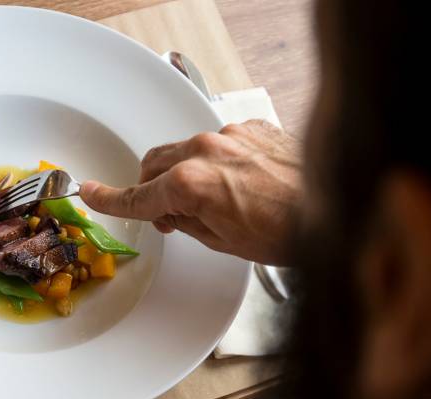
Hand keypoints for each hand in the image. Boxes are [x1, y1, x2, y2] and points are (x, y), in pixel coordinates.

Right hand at [80, 120, 302, 264]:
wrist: (339, 204)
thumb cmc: (288, 230)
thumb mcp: (223, 241)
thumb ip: (185, 221)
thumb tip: (169, 212)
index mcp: (192, 184)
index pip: (138, 195)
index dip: (110, 199)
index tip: (90, 193)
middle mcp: (206, 150)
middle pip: (154, 164)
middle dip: (152, 188)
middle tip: (167, 214)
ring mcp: (229, 134)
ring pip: (182, 150)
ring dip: (182, 174)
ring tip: (209, 200)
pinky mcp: (250, 127)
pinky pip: (215, 142)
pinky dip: (213, 161)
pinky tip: (235, 182)